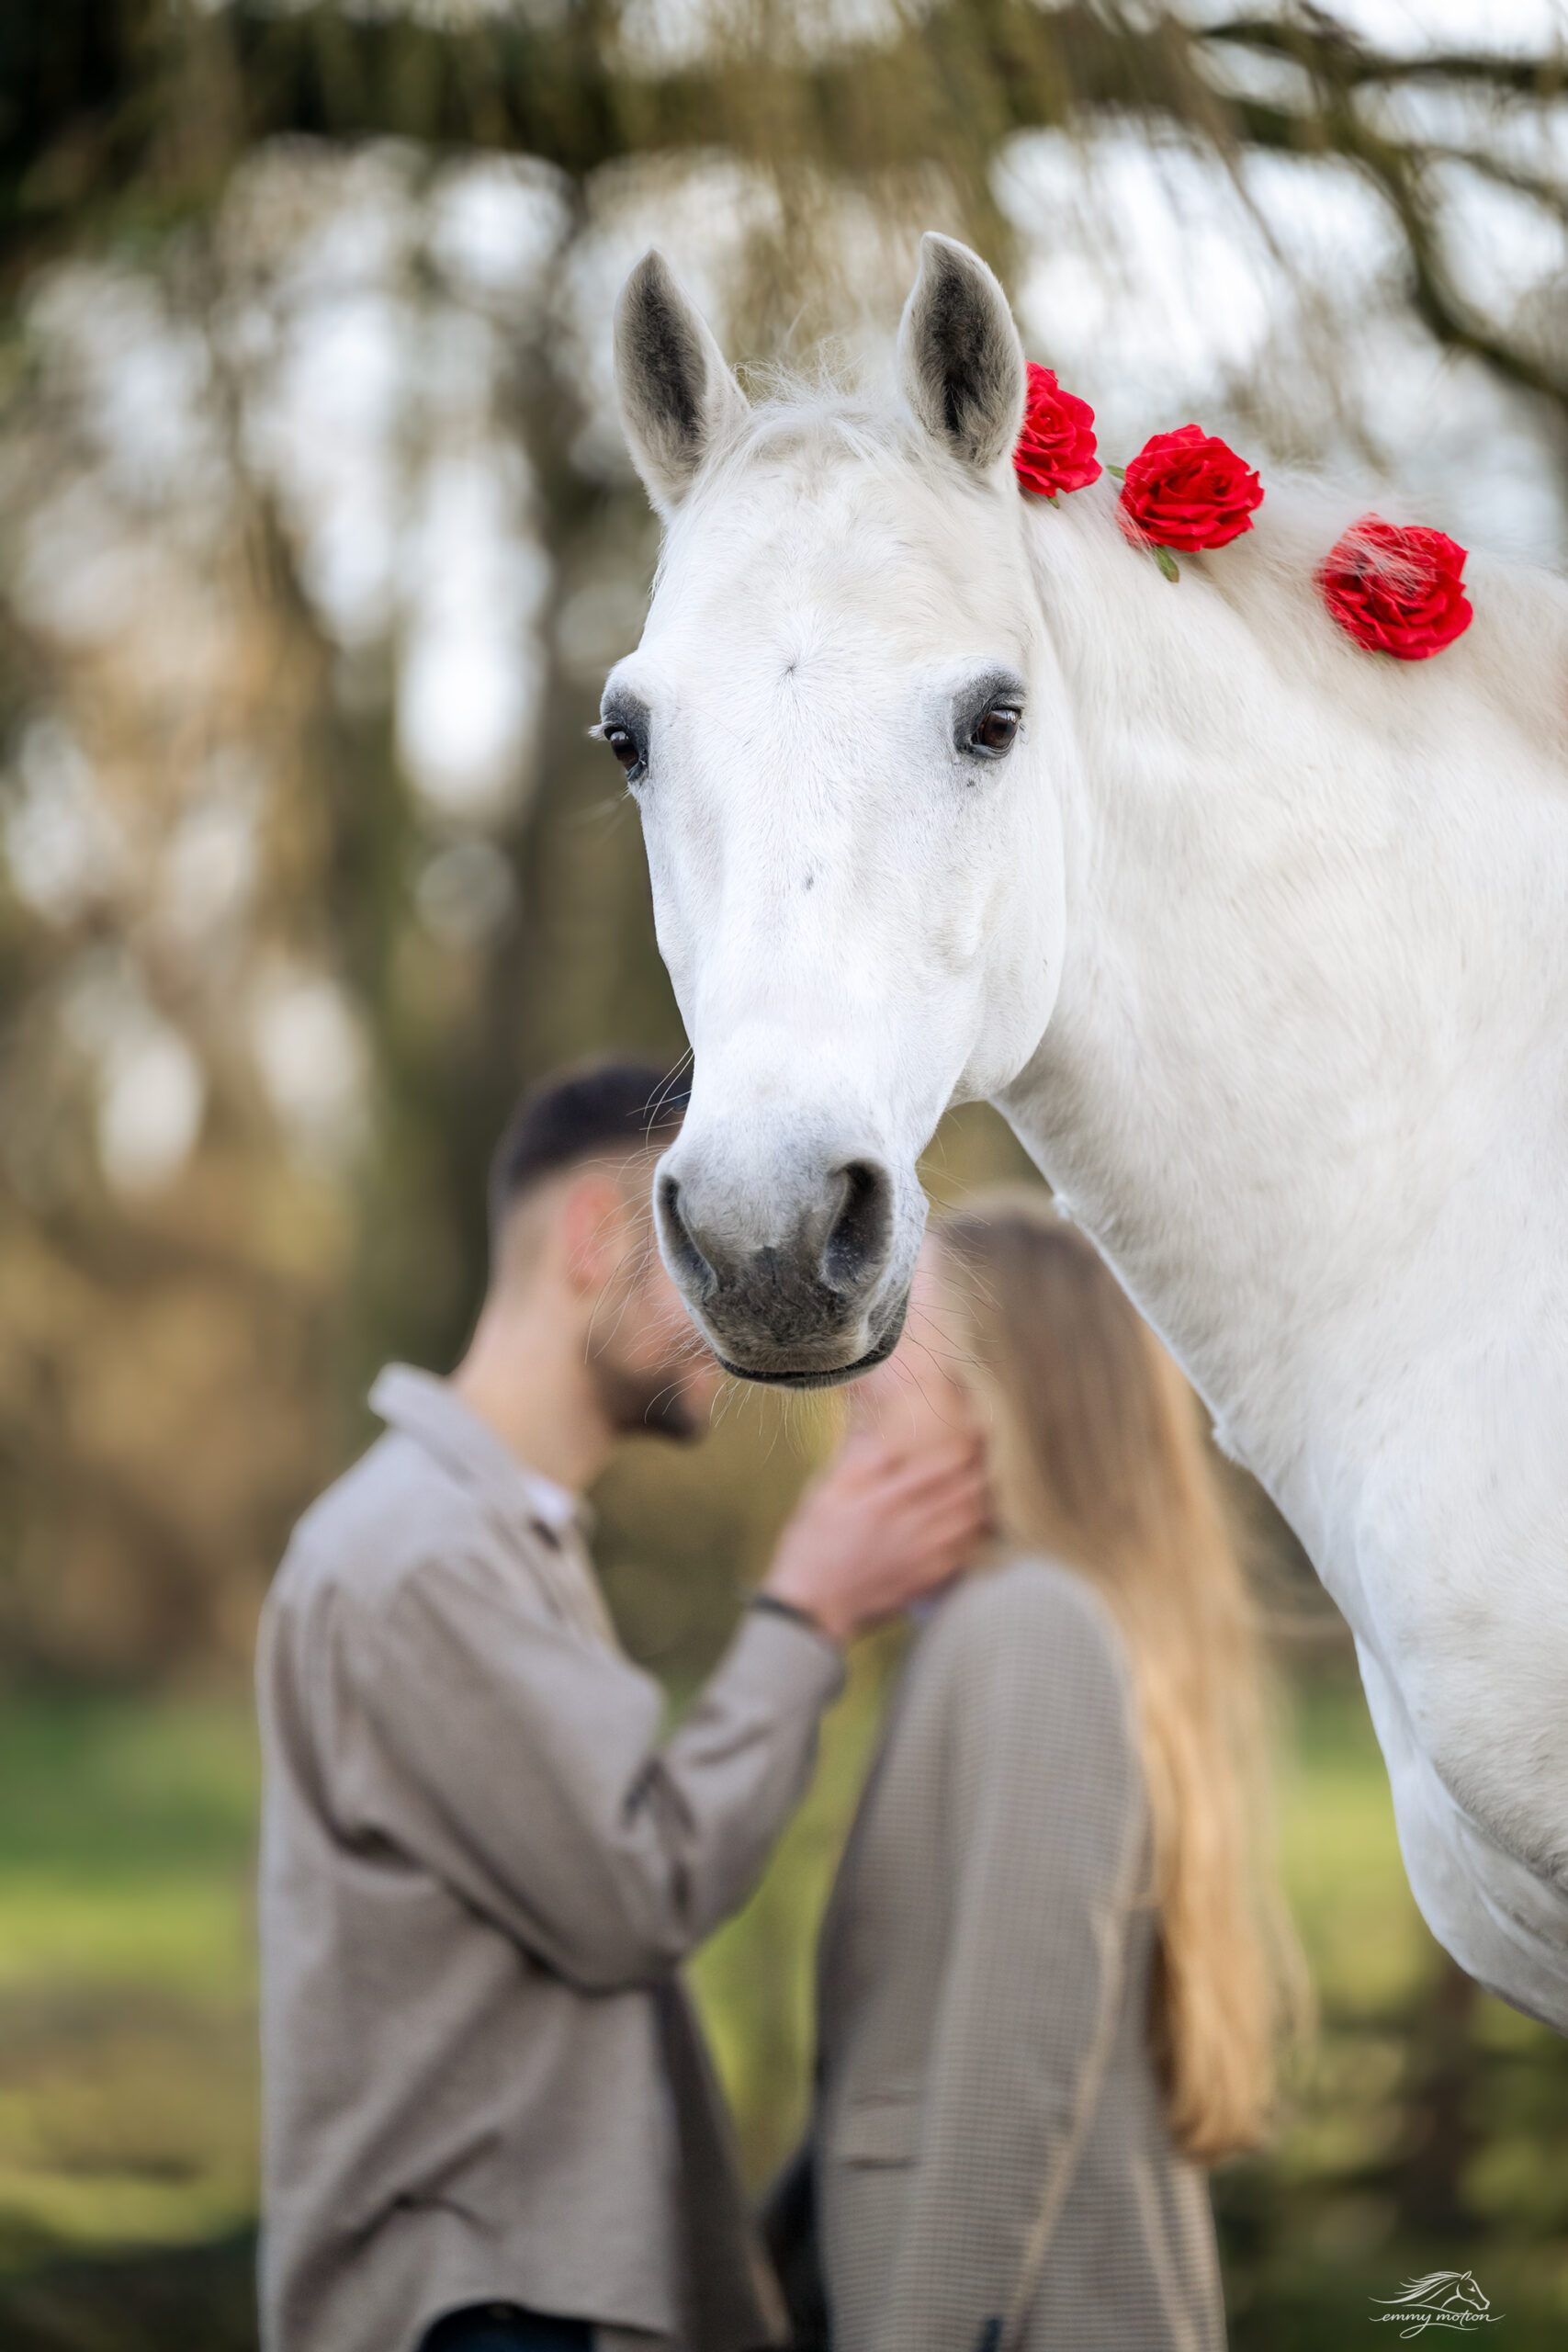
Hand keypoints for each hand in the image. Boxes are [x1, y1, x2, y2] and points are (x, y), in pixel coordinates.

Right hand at [761, 1431, 991, 1643]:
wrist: (813, 1602)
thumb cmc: (813, 1542)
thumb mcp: (824, 1493)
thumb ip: (858, 1463)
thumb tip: (888, 1438)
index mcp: (883, 1500)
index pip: (937, 1468)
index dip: (962, 1450)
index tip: (973, 1438)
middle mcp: (908, 1526)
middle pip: (963, 1494)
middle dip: (980, 1473)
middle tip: (985, 1462)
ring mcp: (921, 1555)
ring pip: (970, 1524)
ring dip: (982, 1503)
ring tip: (983, 1491)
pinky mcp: (925, 1579)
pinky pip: (964, 1554)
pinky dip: (974, 1536)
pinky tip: (973, 1527)